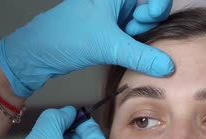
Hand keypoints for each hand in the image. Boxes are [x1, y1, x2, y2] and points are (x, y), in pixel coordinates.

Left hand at [0, 0, 173, 96]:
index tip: (153, 18)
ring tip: (125, 50)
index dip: (157, 6)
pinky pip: (128, 40)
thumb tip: (168, 65)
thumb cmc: (66, 36)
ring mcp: (111, 18)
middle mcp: (115, 3)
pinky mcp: (107, 34)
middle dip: (146, 27)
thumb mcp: (109, 45)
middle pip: (147, 12)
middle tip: (134, 38)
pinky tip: (126, 57)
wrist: (38, 53)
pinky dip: (131, 50)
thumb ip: (141, 55)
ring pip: (138, 29)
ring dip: (139, 43)